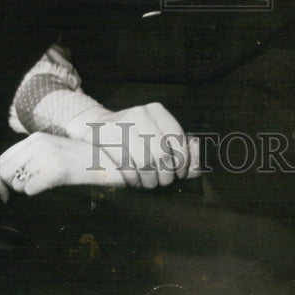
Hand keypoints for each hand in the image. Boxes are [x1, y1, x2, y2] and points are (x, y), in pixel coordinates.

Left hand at [0, 131, 127, 201]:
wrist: (106, 158)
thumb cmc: (80, 159)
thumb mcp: (53, 148)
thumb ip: (32, 156)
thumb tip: (10, 178)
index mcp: (35, 138)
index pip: (3, 159)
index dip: (0, 180)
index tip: (5, 195)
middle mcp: (38, 144)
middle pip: (5, 171)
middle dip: (10, 187)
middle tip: (25, 192)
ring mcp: (47, 156)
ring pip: (17, 183)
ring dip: (26, 189)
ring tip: (45, 184)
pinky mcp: (55, 170)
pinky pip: (30, 189)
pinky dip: (37, 192)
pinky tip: (51, 186)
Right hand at [80, 102, 200, 188]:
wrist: (97, 125)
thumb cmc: (134, 134)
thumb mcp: (154, 132)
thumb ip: (174, 148)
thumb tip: (198, 169)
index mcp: (156, 110)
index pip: (177, 138)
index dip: (182, 160)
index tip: (180, 172)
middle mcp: (139, 114)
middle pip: (162, 153)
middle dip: (166, 174)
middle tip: (165, 181)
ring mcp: (121, 125)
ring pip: (145, 163)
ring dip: (151, 180)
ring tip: (151, 183)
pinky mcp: (106, 138)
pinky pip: (127, 167)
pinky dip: (135, 180)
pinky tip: (137, 181)